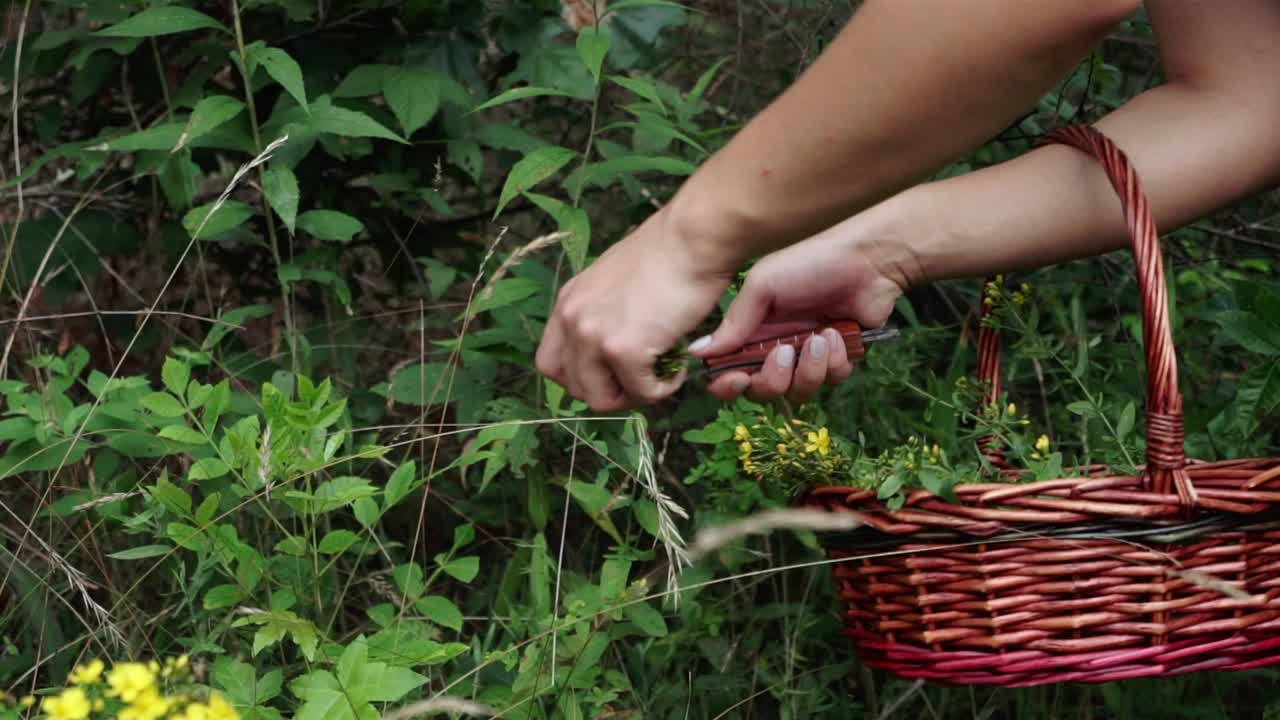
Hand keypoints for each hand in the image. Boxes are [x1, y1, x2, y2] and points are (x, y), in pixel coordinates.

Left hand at [535, 205, 734, 410]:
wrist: (692, 237)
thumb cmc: (668, 254)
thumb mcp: (615, 282)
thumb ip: (603, 314)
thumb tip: (615, 351)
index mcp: (568, 302)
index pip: (550, 365)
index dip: (582, 380)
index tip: (612, 376)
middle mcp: (572, 319)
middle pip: (576, 388)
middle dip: (612, 392)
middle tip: (644, 378)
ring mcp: (594, 335)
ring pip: (602, 400)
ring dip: (635, 395)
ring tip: (661, 374)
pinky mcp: (623, 350)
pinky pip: (643, 393)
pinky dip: (664, 388)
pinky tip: (679, 367)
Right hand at [689, 206, 916, 402]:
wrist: (867, 260)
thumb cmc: (810, 263)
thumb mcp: (763, 285)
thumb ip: (734, 323)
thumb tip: (697, 353)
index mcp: (752, 331)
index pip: (729, 373)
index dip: (727, 386)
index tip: (737, 379)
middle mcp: (776, 349)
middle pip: (763, 392)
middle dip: (773, 380)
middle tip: (783, 352)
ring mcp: (808, 356)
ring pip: (799, 391)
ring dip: (809, 368)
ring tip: (821, 336)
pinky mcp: (839, 359)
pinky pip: (831, 381)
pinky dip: (835, 361)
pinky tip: (837, 334)